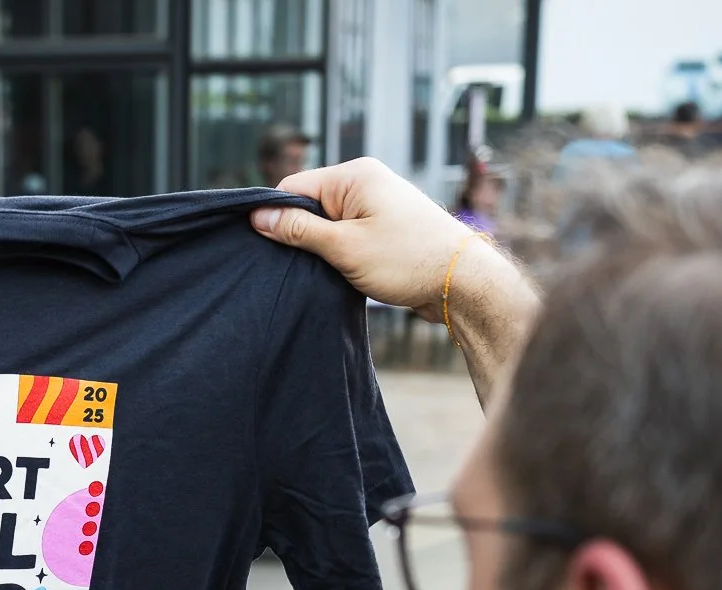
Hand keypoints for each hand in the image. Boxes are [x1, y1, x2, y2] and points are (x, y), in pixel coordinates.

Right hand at [250, 157, 491, 321]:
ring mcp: (377, 204)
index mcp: (355, 175)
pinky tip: (339, 271)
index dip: (276, 215)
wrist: (462, 282)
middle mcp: (366, 182)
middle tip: (297, 264)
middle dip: (300, 233)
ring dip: (321, 247)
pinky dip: (339, 252)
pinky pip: (348, 233)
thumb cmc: (408, 260)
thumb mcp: (344, 247)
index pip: (294, 186)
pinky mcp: (384, 226)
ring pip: (329, 223)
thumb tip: (259, 216)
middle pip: (311, 203)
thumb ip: (300, 230)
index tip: (264, 245)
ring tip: (324, 270)